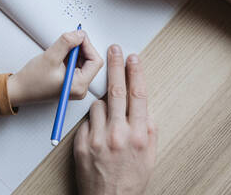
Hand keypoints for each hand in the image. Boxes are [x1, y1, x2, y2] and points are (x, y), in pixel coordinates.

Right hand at [7, 30, 103, 105]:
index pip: (95, 61)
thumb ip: (67, 43)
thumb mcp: (50, 57)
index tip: (78, 37)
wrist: (18, 90)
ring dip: (75, 52)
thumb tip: (80, 35)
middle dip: (81, 48)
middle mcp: (80, 88)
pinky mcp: (70, 82)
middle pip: (91, 61)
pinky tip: (60, 56)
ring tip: (61, 50)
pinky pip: (76, 65)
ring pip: (84, 61)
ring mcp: (75, 85)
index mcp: (79, 86)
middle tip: (69, 40)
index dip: (88, 46)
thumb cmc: (31, 81)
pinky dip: (70, 56)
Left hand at [74, 45, 156, 194]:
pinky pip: (86, 122)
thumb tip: (144, 107)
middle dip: (116, 65)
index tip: (134, 58)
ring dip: (104, 106)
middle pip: (116, 90)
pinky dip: (92, 124)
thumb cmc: (131, 180)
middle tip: (114, 49)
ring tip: (109, 122)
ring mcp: (97, 139)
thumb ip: (148, 129)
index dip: (136, 72)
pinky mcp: (81, 144)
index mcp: (137, 135)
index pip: (138, 95)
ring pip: (98, 106)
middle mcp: (117, 134)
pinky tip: (98, 136)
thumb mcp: (150, 155)